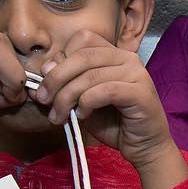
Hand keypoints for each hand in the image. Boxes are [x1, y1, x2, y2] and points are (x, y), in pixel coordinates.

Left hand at [34, 30, 186, 188]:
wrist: (145, 148)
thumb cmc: (115, 124)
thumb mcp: (83, 101)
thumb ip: (68, 83)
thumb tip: (44, 68)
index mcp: (114, 54)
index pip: (82, 40)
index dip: (60, 59)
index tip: (47, 84)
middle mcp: (127, 58)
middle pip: (82, 55)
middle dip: (56, 78)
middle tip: (43, 100)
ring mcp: (136, 74)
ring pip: (90, 75)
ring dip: (67, 96)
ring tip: (59, 116)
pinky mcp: (140, 93)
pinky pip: (104, 91)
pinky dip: (87, 103)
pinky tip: (83, 116)